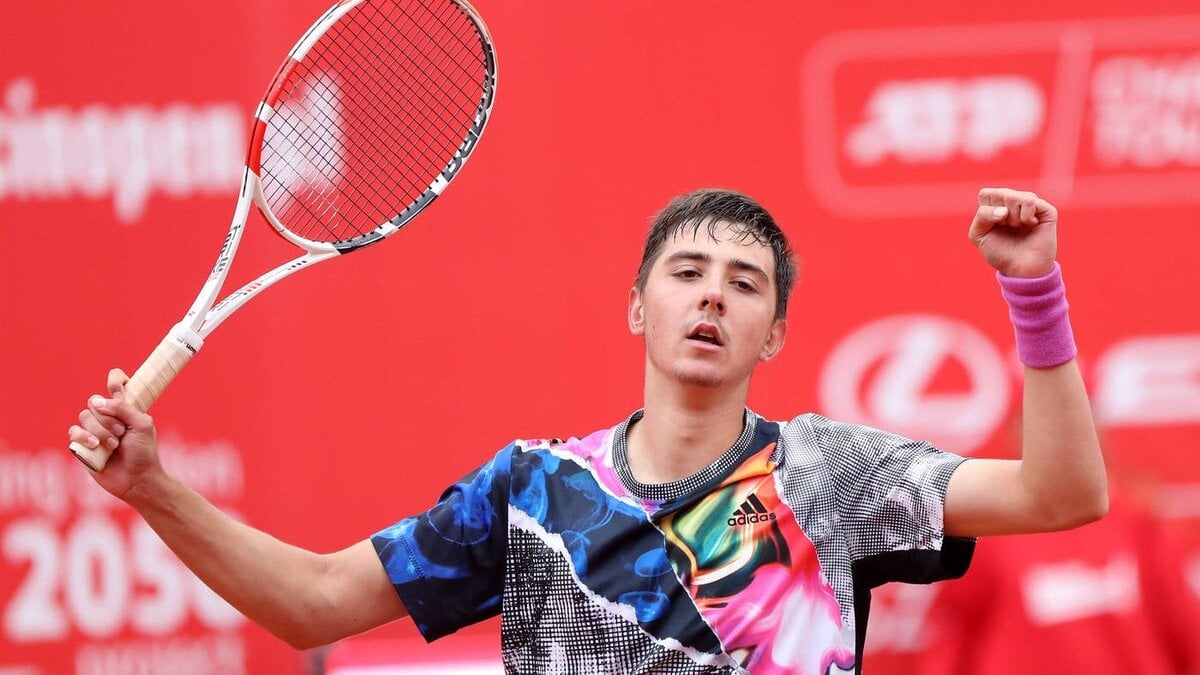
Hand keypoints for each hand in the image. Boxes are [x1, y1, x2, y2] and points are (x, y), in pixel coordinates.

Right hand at [69, 369, 164, 501]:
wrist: (136, 478)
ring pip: (84, 416)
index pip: (116, 384)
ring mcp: (94, 430)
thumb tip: (97, 403)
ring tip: (113, 445)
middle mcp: (108, 416)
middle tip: (122, 433)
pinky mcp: (82, 444)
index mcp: (125, 408)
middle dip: (108, 418)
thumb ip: (123, 409)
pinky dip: (84, 437)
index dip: (116, 379)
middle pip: (95, 401)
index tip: (119, 384)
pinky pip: (74, 431)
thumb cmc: (143, 452)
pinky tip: (96, 446)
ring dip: (100, 430)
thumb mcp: (142, 425)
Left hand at [969, 188, 1057, 277]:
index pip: (986, 194)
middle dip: (999, 216)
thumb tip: (1004, 211)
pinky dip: (1025, 217)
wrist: (1021, 270)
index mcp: (998, 204)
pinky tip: (1031, 225)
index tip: (993, 226)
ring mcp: (1032, 204)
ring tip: (1019, 227)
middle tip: (1007, 228)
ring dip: (1012, 218)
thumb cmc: (1000, 252)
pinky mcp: (1046, 209)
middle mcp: (1015, 200)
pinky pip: (1029, 201)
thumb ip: (981, 216)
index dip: (987, 212)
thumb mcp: (978, 235)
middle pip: (1000, 193)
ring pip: (1013, 196)